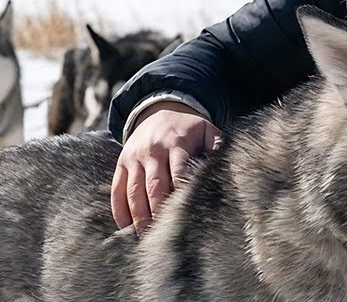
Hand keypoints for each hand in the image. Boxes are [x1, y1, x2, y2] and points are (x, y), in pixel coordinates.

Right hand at [111, 101, 221, 231]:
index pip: (178, 171)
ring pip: (134, 190)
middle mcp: (153, 151)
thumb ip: (217, 147)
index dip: (181, 193)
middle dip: (158, 211)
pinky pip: (117, 189)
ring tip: (145, 236)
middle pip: (154, 185)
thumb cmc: (188, 128)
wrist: (159, 109)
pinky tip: (125, 228)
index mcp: (176, 143)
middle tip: (162, 236)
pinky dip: (120, 210)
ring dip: (139, 216)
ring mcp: (135, 158)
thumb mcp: (206, 130)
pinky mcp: (122, 163)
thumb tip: (229, 167)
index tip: (185, 216)